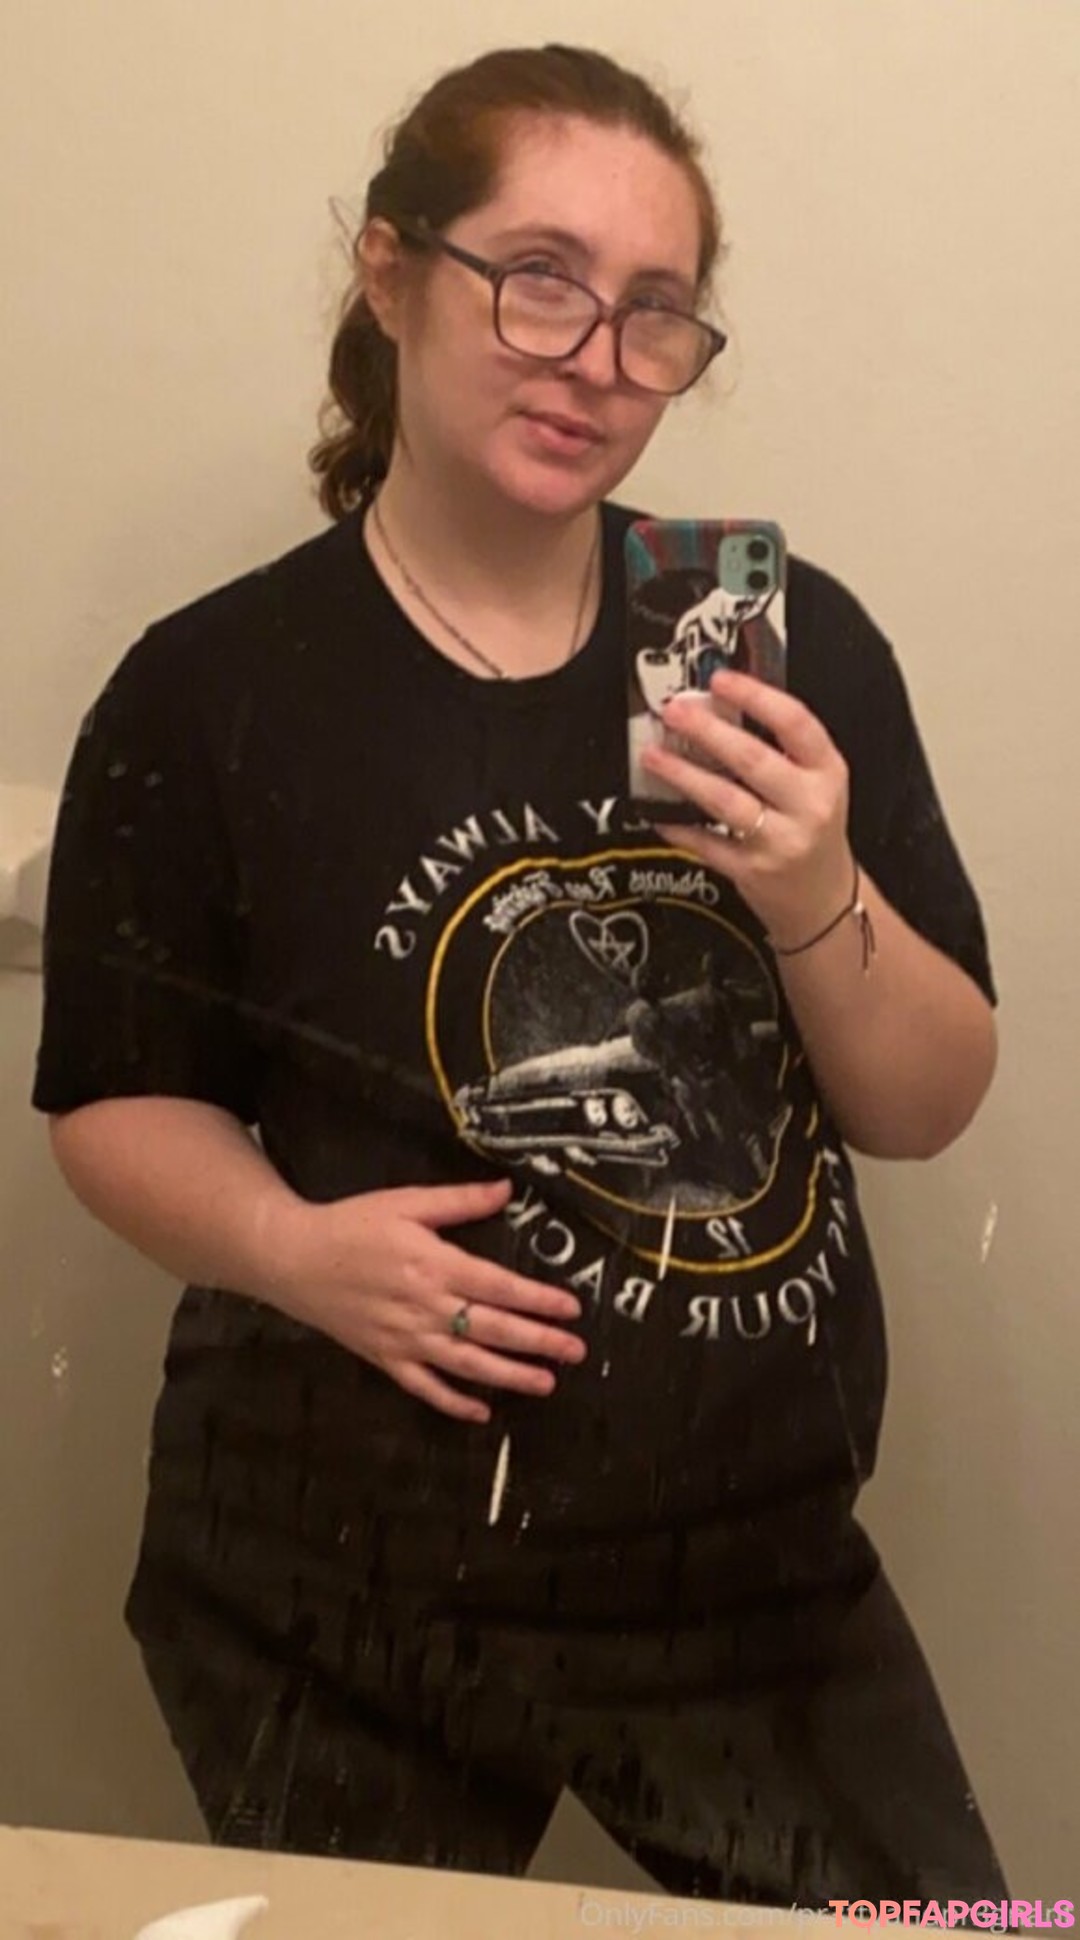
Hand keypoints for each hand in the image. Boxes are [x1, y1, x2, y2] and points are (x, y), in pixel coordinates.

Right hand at [262, 1177, 586, 1424]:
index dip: (538, 1300)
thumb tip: (508, 1190)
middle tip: (575, 1351)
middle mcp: (424, 1307)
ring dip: (509, 1377)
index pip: (499, 1287)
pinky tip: (482, 1414)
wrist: (292, 1258)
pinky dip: (453, 1403)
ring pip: (466, 1364)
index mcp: (433, 1264)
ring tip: (546, 1383)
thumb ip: (459, 1200)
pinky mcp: (384, 1358)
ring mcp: (404, 1338)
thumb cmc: (352, 1224)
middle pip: (492, 1329)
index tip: (571, 1308)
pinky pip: (424, 1387)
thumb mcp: (406, 1202)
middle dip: (538, 1342)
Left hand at [641, 668, 854, 945]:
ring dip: (683, 775)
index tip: (720, 680)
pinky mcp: (753, 871)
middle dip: (707, 731)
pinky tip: (657, 810)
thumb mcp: (815, 782)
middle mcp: (809, 805)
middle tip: (674, 711)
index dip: (756, 697)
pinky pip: (707, 844)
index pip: (796, 724)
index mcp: (827, 772)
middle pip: (754, 760)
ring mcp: (781, 841)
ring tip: (653, 756)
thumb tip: (721, 703)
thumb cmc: (812, 828)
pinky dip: (678, 825)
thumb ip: (780, 747)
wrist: (823, 896)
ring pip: (726, 802)